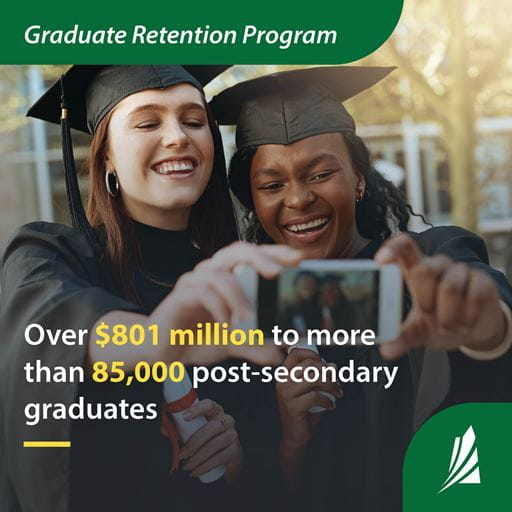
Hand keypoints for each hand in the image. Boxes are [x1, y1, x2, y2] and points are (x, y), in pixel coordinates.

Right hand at [151, 243, 301, 366]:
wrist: (161, 350)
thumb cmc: (196, 338)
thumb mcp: (232, 343)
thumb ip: (254, 345)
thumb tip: (279, 354)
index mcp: (227, 276)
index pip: (253, 256)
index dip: (275, 253)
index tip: (299, 260)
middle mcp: (212, 272)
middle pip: (237, 251)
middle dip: (261, 257)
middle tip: (278, 273)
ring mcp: (195, 281)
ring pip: (220, 273)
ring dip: (239, 296)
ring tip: (250, 319)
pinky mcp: (181, 295)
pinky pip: (202, 292)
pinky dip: (219, 308)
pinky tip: (227, 326)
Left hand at [179, 399, 242, 481]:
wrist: (228, 456)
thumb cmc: (207, 439)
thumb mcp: (195, 431)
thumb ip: (180, 429)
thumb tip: (163, 429)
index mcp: (215, 411)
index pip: (209, 405)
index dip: (197, 410)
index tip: (185, 417)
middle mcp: (226, 420)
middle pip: (212, 428)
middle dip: (194, 443)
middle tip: (181, 454)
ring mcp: (232, 435)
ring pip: (214, 444)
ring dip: (197, 457)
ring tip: (186, 466)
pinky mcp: (235, 450)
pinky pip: (219, 458)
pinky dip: (204, 466)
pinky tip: (195, 472)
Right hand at [277, 349, 340, 447]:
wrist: (296, 435)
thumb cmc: (304, 412)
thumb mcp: (311, 390)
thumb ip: (319, 378)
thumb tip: (332, 366)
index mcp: (284, 375)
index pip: (295, 354)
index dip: (312, 354)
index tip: (324, 362)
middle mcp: (282, 382)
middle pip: (308, 365)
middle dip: (327, 371)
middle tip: (336, 380)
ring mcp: (286, 394)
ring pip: (313, 379)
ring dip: (331, 385)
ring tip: (337, 392)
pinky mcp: (292, 406)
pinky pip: (315, 396)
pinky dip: (327, 400)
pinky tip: (331, 405)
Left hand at [375, 233, 506, 359]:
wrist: (472, 329)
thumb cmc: (438, 322)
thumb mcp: (418, 330)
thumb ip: (402, 337)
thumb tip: (387, 350)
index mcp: (415, 269)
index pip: (403, 246)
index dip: (392, 248)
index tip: (380, 262)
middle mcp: (437, 265)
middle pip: (425, 269)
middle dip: (425, 299)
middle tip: (428, 314)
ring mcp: (461, 271)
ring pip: (450, 287)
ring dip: (448, 315)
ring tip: (448, 325)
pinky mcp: (482, 280)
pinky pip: (475, 296)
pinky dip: (468, 317)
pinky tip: (465, 322)